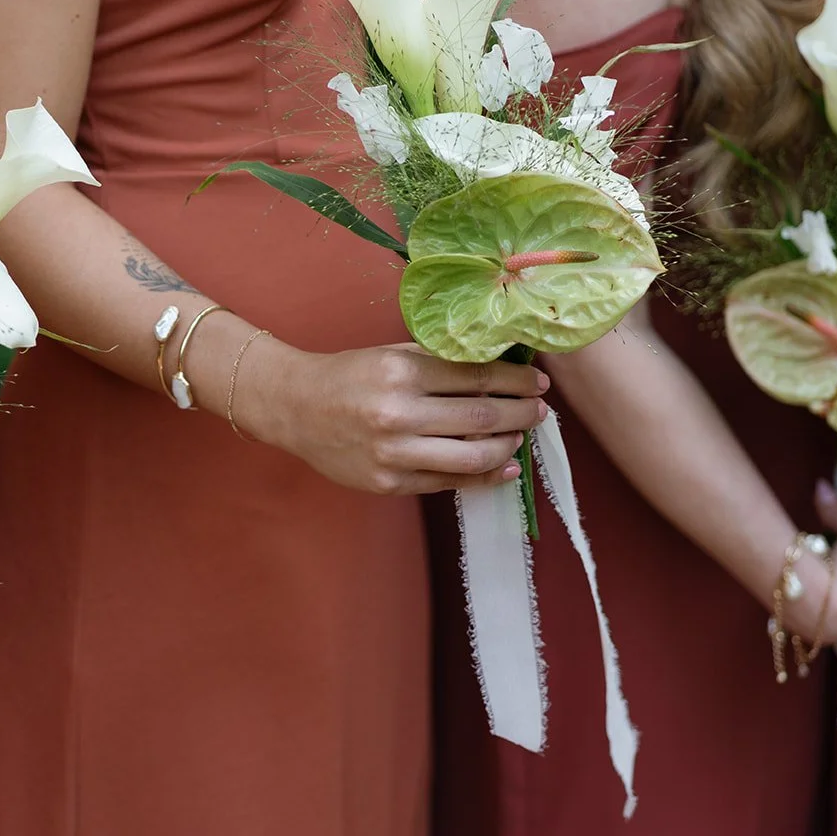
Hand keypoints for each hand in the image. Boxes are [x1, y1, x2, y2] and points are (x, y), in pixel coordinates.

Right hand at [241, 342, 549, 495]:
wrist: (296, 408)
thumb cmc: (349, 375)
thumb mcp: (392, 352)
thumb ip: (440, 361)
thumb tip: (500, 367)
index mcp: (401, 371)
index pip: (475, 377)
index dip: (515, 381)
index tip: (537, 383)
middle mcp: (398, 413)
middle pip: (480, 416)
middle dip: (521, 413)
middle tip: (540, 410)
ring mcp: (393, 452)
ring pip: (471, 455)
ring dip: (508, 445)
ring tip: (521, 436)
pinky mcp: (389, 482)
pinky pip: (448, 482)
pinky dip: (484, 476)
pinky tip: (504, 467)